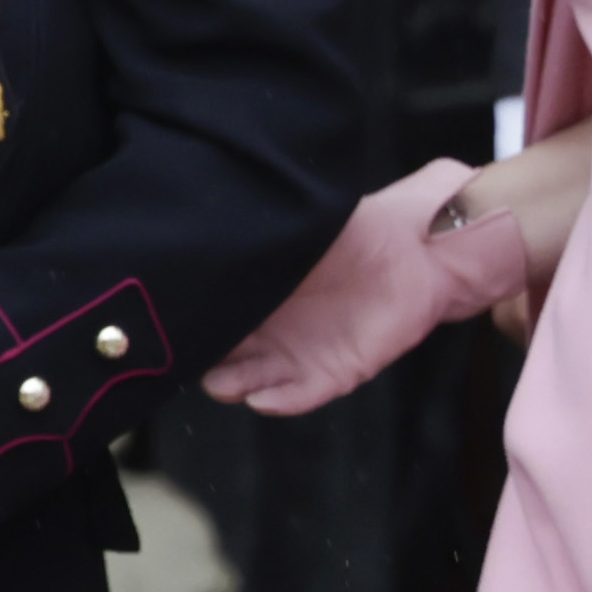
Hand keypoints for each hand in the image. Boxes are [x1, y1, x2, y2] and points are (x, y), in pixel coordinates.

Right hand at [205, 157, 535, 416]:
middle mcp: (264, 326)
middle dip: (201, 357)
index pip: (206, 310)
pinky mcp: (331, 374)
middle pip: (214, 353)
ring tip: (227, 379)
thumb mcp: (301, 215)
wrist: (418, 251)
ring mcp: (294, 353)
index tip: (173, 313)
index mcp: (253, 286)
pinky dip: (278, 401)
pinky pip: (296, 396)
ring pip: (246, 382)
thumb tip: (214, 190)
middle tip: (193, 349)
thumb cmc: (356, 228)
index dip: (187, 317)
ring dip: (233, 384)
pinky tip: (265, 398)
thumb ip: (265, 215)